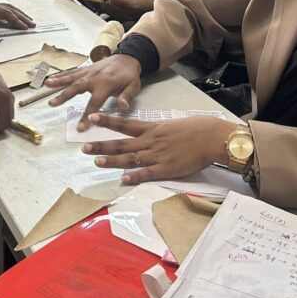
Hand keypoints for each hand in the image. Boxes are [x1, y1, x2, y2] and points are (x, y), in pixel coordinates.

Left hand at [0, 0, 34, 37]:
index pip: (3, 12)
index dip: (14, 19)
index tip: (23, 26)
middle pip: (9, 9)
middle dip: (22, 17)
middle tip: (33, 25)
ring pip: (8, 6)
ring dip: (20, 13)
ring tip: (30, 20)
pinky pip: (4, 7)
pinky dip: (13, 11)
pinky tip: (17, 15)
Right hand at [46, 54, 142, 128]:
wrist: (127, 57)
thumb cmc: (129, 75)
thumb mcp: (134, 86)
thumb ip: (127, 96)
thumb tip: (123, 107)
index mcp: (107, 84)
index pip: (95, 102)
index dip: (87, 115)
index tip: (80, 128)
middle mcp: (95, 77)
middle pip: (77, 87)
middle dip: (64, 95)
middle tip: (52, 104)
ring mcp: (89, 71)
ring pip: (72, 77)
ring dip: (59, 81)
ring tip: (47, 85)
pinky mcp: (86, 69)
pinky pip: (72, 72)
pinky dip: (61, 75)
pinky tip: (50, 79)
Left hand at [81, 115, 239, 184]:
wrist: (211, 137)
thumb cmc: (196, 128)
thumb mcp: (172, 124)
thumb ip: (157, 130)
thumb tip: (146, 132)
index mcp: (152, 129)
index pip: (125, 124)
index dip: (108, 121)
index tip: (92, 118)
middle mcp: (151, 141)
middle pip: (122, 143)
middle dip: (102, 145)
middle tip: (84, 147)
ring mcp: (157, 155)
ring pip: (130, 158)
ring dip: (112, 160)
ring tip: (96, 162)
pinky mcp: (167, 168)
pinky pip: (148, 173)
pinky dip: (135, 177)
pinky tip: (123, 179)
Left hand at [101, 0, 154, 20]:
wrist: (151, 10)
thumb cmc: (145, 0)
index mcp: (131, 4)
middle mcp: (126, 12)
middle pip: (108, 5)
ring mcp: (122, 17)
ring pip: (107, 9)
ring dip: (105, 1)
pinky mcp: (120, 19)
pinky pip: (109, 13)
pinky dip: (107, 6)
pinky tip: (110, 2)